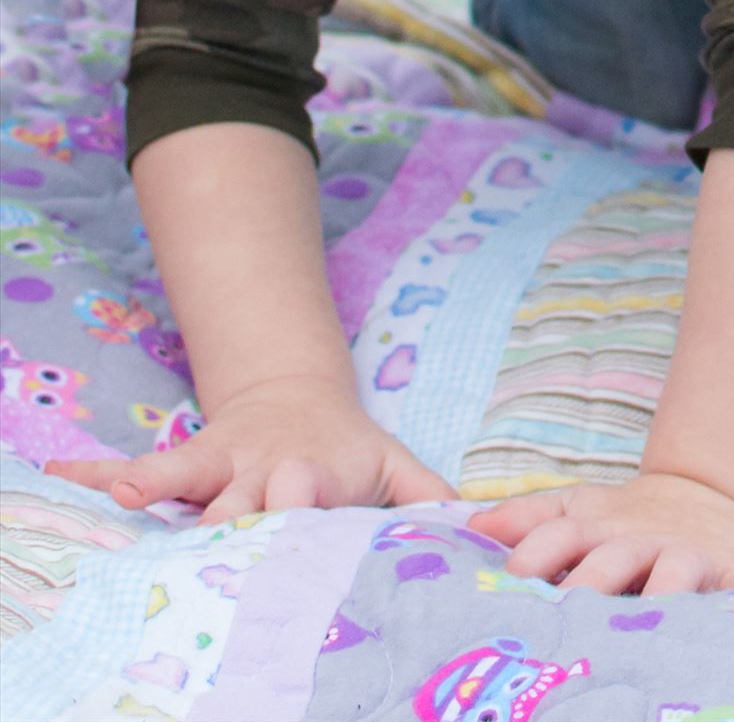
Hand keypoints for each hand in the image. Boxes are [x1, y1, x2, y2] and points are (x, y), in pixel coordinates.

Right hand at [46, 374, 457, 523]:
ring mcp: (221, 466)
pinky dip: (103, 472)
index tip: (292, 504)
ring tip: (127, 491)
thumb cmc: (349, 454)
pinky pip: (140, 466)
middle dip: (229, 508)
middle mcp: (262, 470)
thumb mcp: (396, 467)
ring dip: (157, 481)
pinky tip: (63, 477)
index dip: (299, 497)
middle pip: (242, 494)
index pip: (307, 490)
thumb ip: (433, 498)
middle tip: (212, 522)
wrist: (297, 398)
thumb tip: (480, 525)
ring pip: (188, 474)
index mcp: (314, 473)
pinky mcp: (189, 464)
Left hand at [466, 471, 733, 595]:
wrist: (707, 500)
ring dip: (664, 593)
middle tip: (568, 622)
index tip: (510, 584)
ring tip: (653, 620)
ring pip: (676, 574)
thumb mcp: (578, 509)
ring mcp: (690, 558)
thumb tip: (473, 525)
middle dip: (588, 586)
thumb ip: (529, 518)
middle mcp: (642, 541)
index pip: (560, 535)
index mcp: (599, 528)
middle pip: (611, 561)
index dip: (535, 556)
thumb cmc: (626, 523)